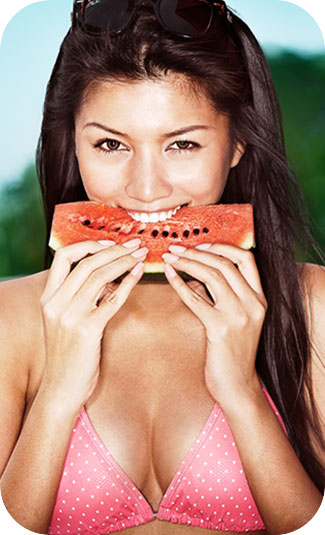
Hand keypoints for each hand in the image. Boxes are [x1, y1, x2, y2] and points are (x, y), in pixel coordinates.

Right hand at [39, 239, 146, 408]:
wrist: (62, 387)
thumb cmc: (68, 353)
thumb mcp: (64, 320)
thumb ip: (78, 297)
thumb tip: (107, 274)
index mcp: (48, 298)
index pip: (63, 257)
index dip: (87, 245)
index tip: (109, 242)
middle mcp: (56, 303)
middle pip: (87, 263)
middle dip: (115, 250)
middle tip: (135, 244)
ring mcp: (70, 316)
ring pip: (100, 277)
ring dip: (124, 262)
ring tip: (141, 256)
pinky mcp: (88, 330)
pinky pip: (112, 299)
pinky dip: (128, 283)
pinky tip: (139, 274)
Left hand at [163, 243, 266, 405]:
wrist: (237, 386)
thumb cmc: (232, 353)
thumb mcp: (239, 320)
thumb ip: (226, 296)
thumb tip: (197, 272)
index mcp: (259, 298)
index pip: (246, 258)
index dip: (222, 246)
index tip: (200, 244)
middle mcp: (253, 303)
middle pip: (225, 263)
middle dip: (197, 251)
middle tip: (175, 248)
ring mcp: (238, 316)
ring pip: (212, 275)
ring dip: (187, 262)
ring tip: (170, 258)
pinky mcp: (219, 328)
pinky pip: (196, 298)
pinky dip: (179, 283)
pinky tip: (168, 276)